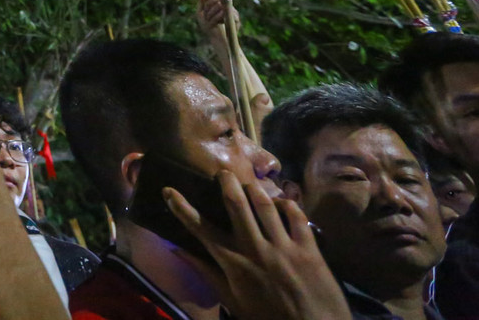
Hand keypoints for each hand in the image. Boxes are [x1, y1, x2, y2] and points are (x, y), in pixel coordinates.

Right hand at [166, 171, 350, 319]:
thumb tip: (180, 251)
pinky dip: (288, 205)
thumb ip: (207, 273)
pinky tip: (282, 203)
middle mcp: (256, 249)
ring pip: (266, 205)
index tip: (169, 191)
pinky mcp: (309, 249)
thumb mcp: (232, 301)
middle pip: (237, 204)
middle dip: (226, 183)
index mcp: (234, 264)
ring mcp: (284, 247)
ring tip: (249, 183)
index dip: (182, 208)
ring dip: (255, 189)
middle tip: (222, 172)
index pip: (202, 229)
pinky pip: (297, 216)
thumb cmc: (268, 318)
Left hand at [196, 0, 239, 41]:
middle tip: (205, 15)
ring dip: (211, 13)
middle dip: (208, 5)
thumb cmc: (208, 26)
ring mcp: (232, 11)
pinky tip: (214, 23)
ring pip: (220, 5)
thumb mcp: (201, 13)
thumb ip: (201, 1)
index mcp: (218, 1)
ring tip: (208, 20)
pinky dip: (216, 18)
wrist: (217, 39)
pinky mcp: (236, 19)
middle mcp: (226, 4)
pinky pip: (224, 14)